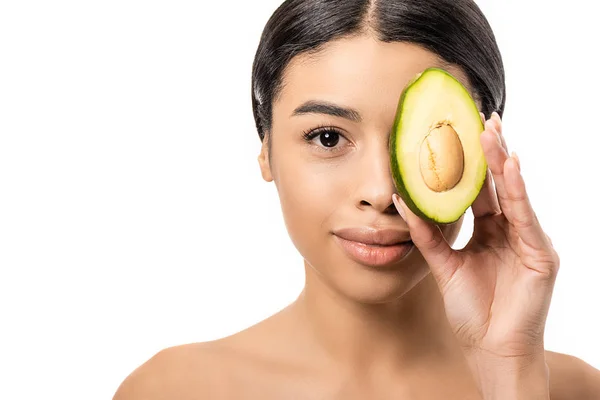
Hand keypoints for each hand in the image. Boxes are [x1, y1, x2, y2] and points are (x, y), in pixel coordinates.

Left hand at [392, 113, 558, 395]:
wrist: (490, 350)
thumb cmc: (472, 311)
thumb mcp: (444, 265)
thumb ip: (427, 236)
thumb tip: (402, 203)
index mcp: (488, 232)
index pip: (478, 190)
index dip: (468, 164)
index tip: (457, 133)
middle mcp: (509, 231)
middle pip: (497, 185)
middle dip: (489, 152)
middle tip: (480, 118)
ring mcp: (527, 242)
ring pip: (513, 194)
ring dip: (502, 162)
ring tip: (492, 132)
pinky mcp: (540, 256)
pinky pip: (525, 218)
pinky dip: (517, 192)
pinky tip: (510, 167)